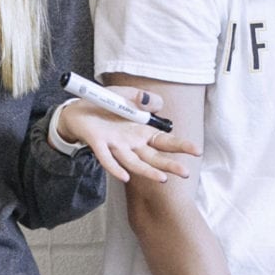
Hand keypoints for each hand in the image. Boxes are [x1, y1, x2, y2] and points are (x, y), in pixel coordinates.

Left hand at [53, 93, 203, 185]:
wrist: (77, 109)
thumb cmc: (105, 104)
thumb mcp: (127, 94)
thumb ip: (143, 98)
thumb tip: (155, 105)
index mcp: (141, 131)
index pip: (165, 142)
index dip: (181, 146)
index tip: (197, 151)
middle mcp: (131, 143)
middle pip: (153, 157)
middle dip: (169, 165)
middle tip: (185, 173)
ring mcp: (115, 145)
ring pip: (134, 162)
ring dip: (148, 172)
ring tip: (163, 180)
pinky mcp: (98, 144)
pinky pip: (107, 158)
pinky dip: (115, 167)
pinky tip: (125, 177)